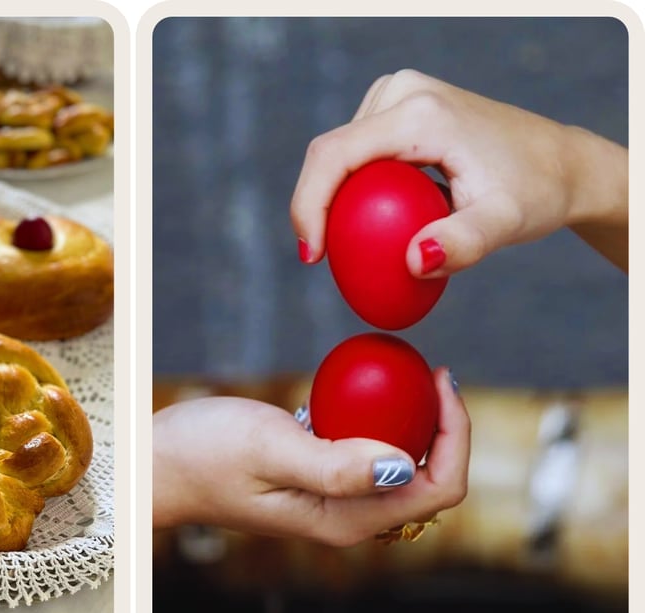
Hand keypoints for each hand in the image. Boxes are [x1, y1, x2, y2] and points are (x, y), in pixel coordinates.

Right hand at [152, 367, 470, 546]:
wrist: (156, 464)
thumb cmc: (202, 456)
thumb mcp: (270, 449)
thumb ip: (336, 465)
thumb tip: (403, 464)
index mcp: (346, 520)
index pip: (437, 489)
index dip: (455, 437)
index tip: (440, 380)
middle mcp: (347, 519)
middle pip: (429, 481)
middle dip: (444, 430)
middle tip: (431, 372)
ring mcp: (333, 502)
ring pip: (402, 467)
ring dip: (415, 425)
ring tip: (410, 375)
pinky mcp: (317, 481)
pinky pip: (369, 454)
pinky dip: (380, 422)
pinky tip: (363, 388)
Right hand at [290, 69, 627, 273]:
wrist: (560, 162)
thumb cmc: (535, 192)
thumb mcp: (505, 224)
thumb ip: (464, 245)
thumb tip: (414, 263)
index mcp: (419, 114)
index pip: (335, 155)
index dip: (309, 205)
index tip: (312, 256)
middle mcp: (403, 92)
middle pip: (328, 151)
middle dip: (313, 207)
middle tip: (323, 260)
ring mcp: (399, 93)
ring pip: (337, 150)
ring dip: (330, 197)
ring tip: (347, 242)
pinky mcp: (400, 104)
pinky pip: (355, 148)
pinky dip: (348, 186)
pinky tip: (362, 218)